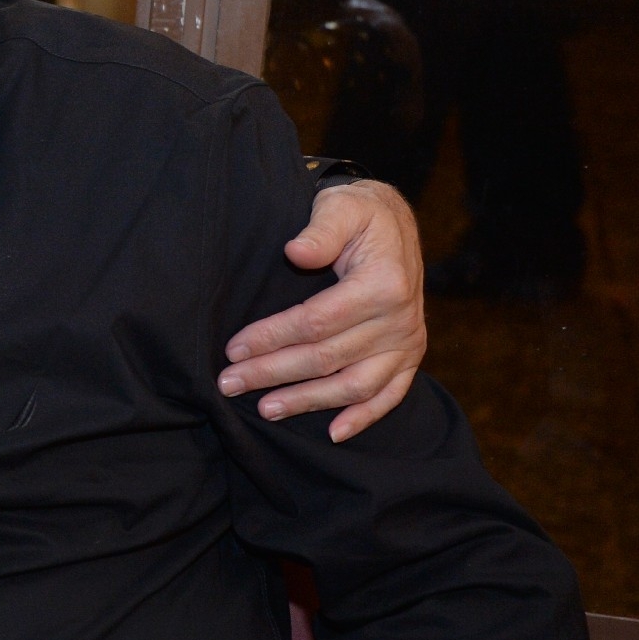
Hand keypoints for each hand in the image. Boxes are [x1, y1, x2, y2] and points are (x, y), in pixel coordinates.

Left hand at [217, 180, 425, 439]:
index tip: (233, 349)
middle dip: (273, 374)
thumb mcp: (342, 206)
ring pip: (353, 384)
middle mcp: (399, 320)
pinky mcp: (410, 356)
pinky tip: (334, 433)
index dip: (271, 338)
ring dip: (308, 402)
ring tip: (265, 410)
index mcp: (382, 285)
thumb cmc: (359, 213)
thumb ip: (321, 230)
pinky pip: (390, 394)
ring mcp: (407, 342)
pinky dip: (364, 417)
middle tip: (229, 384)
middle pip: (326, 358)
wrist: (394, 222)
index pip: (316, 322)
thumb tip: (295, 251)